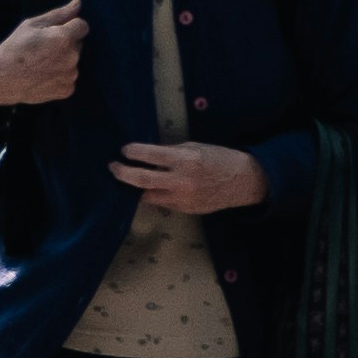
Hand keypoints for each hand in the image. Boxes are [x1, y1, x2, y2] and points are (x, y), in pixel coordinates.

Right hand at [0, 0, 90, 108]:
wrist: (1, 78)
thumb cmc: (14, 47)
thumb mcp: (31, 24)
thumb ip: (59, 14)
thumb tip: (78, 3)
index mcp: (63, 38)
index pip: (82, 25)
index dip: (69, 26)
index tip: (54, 31)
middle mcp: (72, 57)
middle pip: (77, 44)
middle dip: (65, 43)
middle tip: (42, 48)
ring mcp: (71, 75)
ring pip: (73, 61)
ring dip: (63, 59)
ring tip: (41, 63)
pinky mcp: (68, 89)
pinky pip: (69, 77)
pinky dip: (60, 75)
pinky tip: (43, 75)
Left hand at [113, 137, 270, 216]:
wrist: (244, 181)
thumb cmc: (218, 158)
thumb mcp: (193, 147)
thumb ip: (169, 153)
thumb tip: (145, 155)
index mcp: (184, 160)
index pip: (148, 156)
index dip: (131, 152)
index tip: (124, 150)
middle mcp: (182, 181)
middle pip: (141, 180)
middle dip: (122, 173)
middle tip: (113, 167)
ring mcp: (184, 199)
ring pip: (149, 196)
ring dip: (137, 188)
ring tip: (128, 178)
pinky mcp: (187, 210)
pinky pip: (163, 203)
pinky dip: (155, 195)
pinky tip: (151, 188)